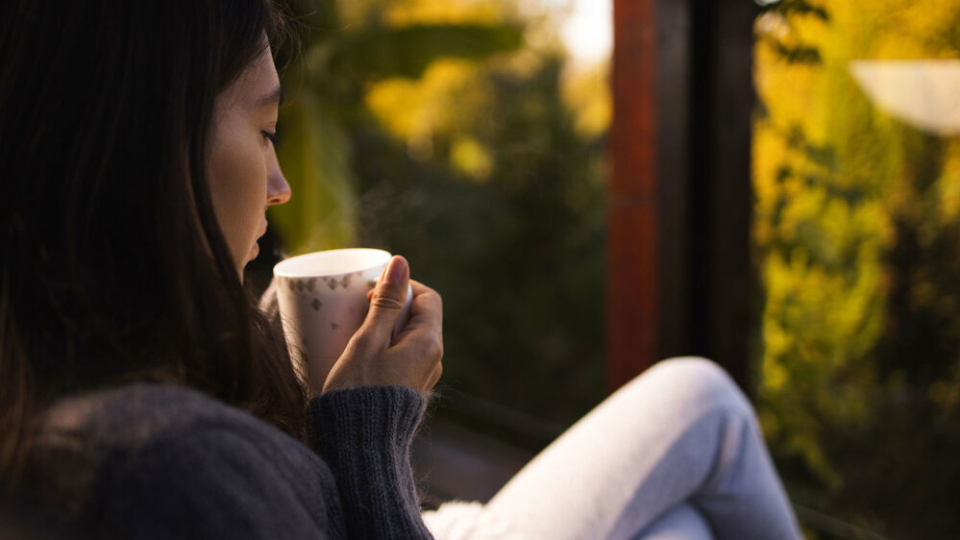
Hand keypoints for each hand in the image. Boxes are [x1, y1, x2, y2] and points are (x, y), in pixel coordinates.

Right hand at [321, 256, 442, 396]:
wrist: (360, 447)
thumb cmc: (360, 391)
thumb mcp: (368, 341)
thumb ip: (385, 303)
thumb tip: (400, 263)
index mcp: (428, 343)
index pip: (427, 297)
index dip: (401, 288)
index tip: (372, 294)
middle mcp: (433, 360)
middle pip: (418, 318)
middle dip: (389, 309)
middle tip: (359, 313)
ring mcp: (422, 378)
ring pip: (409, 340)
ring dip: (385, 331)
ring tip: (355, 336)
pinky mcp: (409, 392)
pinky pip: (402, 360)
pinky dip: (384, 351)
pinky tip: (360, 360)